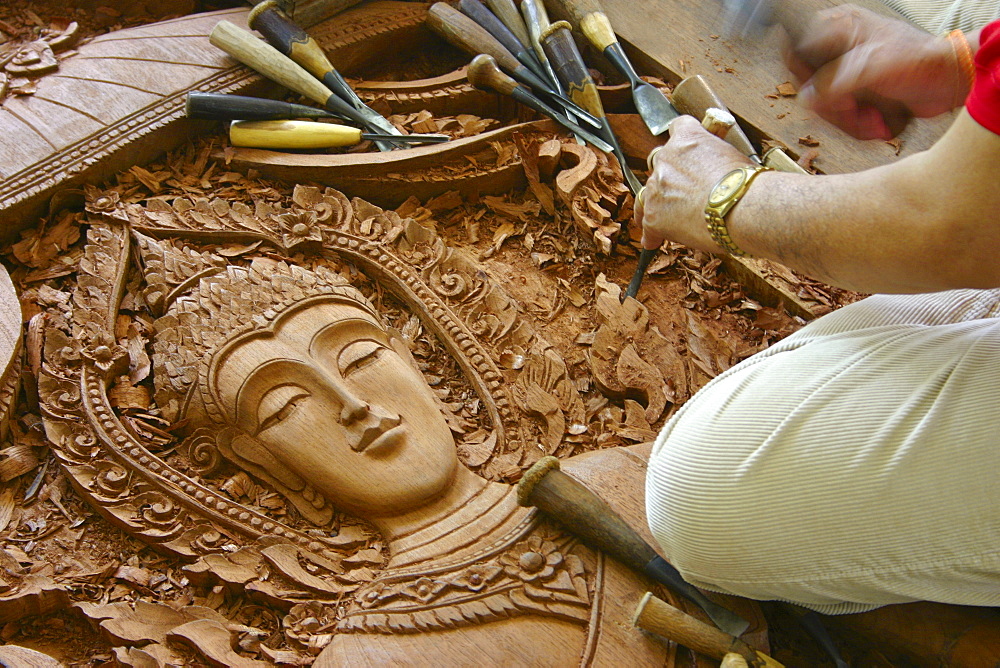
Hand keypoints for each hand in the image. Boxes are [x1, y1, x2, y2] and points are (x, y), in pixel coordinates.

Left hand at [636, 116, 750, 250]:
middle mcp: (667, 158)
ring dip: (659, 204)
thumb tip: (721, 172)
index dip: (682, 143)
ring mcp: (656, 187)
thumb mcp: (735, 157)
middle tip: (684, 192)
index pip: (678, 127)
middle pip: (661, 164)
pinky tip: (654, 241)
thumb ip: (717, 159)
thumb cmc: (748, 184)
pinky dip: (652, 234)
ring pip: (648, 194)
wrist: (744, 207)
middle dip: (671, 177)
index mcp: (688, 138)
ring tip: (668, 219)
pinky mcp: (654, 216)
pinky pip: (647, 225)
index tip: (685, 152)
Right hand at [785, 4, 961, 138]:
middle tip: (853, 109)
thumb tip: (806, 99)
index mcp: (839, 29)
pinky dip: (857, 125)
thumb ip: (833, 82)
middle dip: (832, 106)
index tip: (817, 93)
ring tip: (872, 119)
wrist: (949, 80)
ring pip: (823, 106)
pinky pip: (840, 115)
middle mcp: (839, 49)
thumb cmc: (919, 62)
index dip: (803, 76)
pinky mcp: (857, 93)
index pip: (797, 51)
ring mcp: (847, 73)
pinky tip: (876, 121)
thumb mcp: (870, 67)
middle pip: (808, 85)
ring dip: (847, 120)